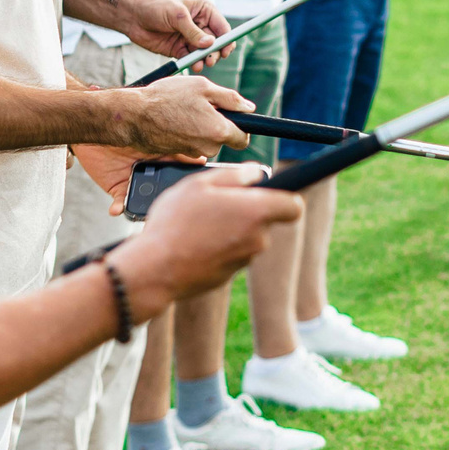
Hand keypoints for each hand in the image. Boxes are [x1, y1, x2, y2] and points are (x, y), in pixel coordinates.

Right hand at [108, 166, 300, 311]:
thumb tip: (256, 173)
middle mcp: (257, 239)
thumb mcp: (199, 184)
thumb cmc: (175, 223)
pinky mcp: (229, 276)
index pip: (294, 206)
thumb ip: (235, 175)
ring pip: (245, 237)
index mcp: (256, 212)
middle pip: (264, 220)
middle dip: (246, 211)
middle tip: (215, 203)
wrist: (155, 269)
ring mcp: (244, 260)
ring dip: (229, 229)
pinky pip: (230, 254)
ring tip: (198, 224)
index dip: (285, 197)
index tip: (268, 193)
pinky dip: (218, 247)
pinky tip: (194, 242)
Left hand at [114, 0, 229, 59]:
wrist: (132, 16)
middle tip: (210, 59)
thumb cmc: (155, 6)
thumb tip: (210, 44)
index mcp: (204, 11)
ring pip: (204, 53)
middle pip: (216, 42)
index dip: (226, 40)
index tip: (225, 51)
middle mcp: (200, 25)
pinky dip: (193, 63)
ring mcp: (190, 38)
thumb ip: (193, 31)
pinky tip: (193, 66)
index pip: (222, 27)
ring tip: (200, 64)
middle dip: (215, 52)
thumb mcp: (176, 15)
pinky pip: (191, 58)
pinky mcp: (179, 49)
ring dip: (204, 59)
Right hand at [115, 74, 248, 159]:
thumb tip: (249, 108)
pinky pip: (191, 143)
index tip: (233, 118)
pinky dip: (187, 133)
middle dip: (217, 124)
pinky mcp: (179, 154)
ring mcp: (192, 153)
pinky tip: (175, 119)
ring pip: (206, 141)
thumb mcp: (202, 87)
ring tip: (184, 111)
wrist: (134, 116)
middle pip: (223, 139)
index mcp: (218, 131)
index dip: (241, 127)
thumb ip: (230, 98)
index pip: (243, 139)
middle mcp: (207, 147)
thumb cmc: (166, 98)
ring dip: (201, 128)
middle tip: (201, 106)